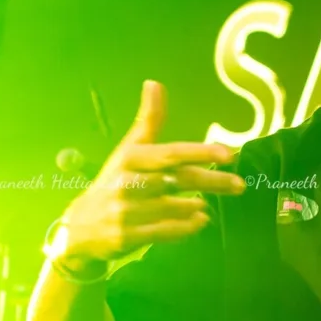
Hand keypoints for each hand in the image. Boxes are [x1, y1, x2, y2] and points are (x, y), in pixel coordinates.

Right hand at [54, 81, 244, 267]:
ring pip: (174, 207)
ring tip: (208, 203)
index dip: (200, 152)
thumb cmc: (114, 181)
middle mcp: (126, 183)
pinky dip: (186, 227)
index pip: (170, 153)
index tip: (229, 154)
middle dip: (213, 182)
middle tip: (240, 185)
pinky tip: (201, 220)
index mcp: (130, 158)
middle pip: (179, 180)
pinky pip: (164, 231)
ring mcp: (124, 212)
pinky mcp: (125, 237)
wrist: (80, 227)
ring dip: (196, 205)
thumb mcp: (129, 151)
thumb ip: (148, 121)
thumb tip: (154, 83)